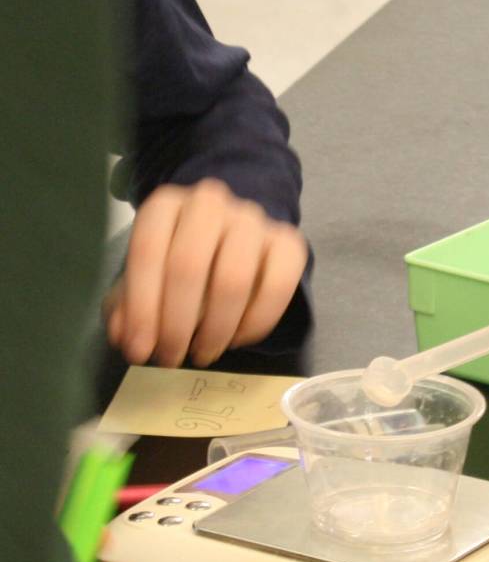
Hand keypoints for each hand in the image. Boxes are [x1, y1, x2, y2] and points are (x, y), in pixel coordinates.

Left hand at [105, 178, 308, 367]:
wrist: (233, 240)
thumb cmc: (182, 263)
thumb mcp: (148, 280)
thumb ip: (130, 306)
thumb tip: (127, 337)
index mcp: (166, 204)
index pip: (147, 250)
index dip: (141, 306)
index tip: (139, 350)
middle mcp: (209, 203)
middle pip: (188, 265)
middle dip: (176, 324)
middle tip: (170, 359)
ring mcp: (252, 220)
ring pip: (234, 280)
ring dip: (214, 330)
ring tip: (201, 354)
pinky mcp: (288, 243)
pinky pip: (276, 288)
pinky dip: (255, 324)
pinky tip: (236, 340)